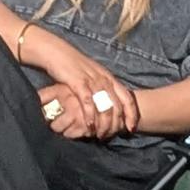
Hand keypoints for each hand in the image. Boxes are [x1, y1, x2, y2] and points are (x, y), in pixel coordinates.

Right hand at [21, 26, 138, 137]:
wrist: (57, 53)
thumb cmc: (74, 66)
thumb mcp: (93, 74)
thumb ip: (102, 87)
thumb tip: (109, 104)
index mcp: (109, 78)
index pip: (127, 98)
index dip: (131, 114)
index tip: (131, 128)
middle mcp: (104, 80)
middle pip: (117, 106)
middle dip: (116, 125)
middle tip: (110, 136)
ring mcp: (92, 81)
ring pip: (105, 107)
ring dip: (104, 124)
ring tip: (100, 135)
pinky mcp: (79, 83)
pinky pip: (88, 103)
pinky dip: (90, 116)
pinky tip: (89, 126)